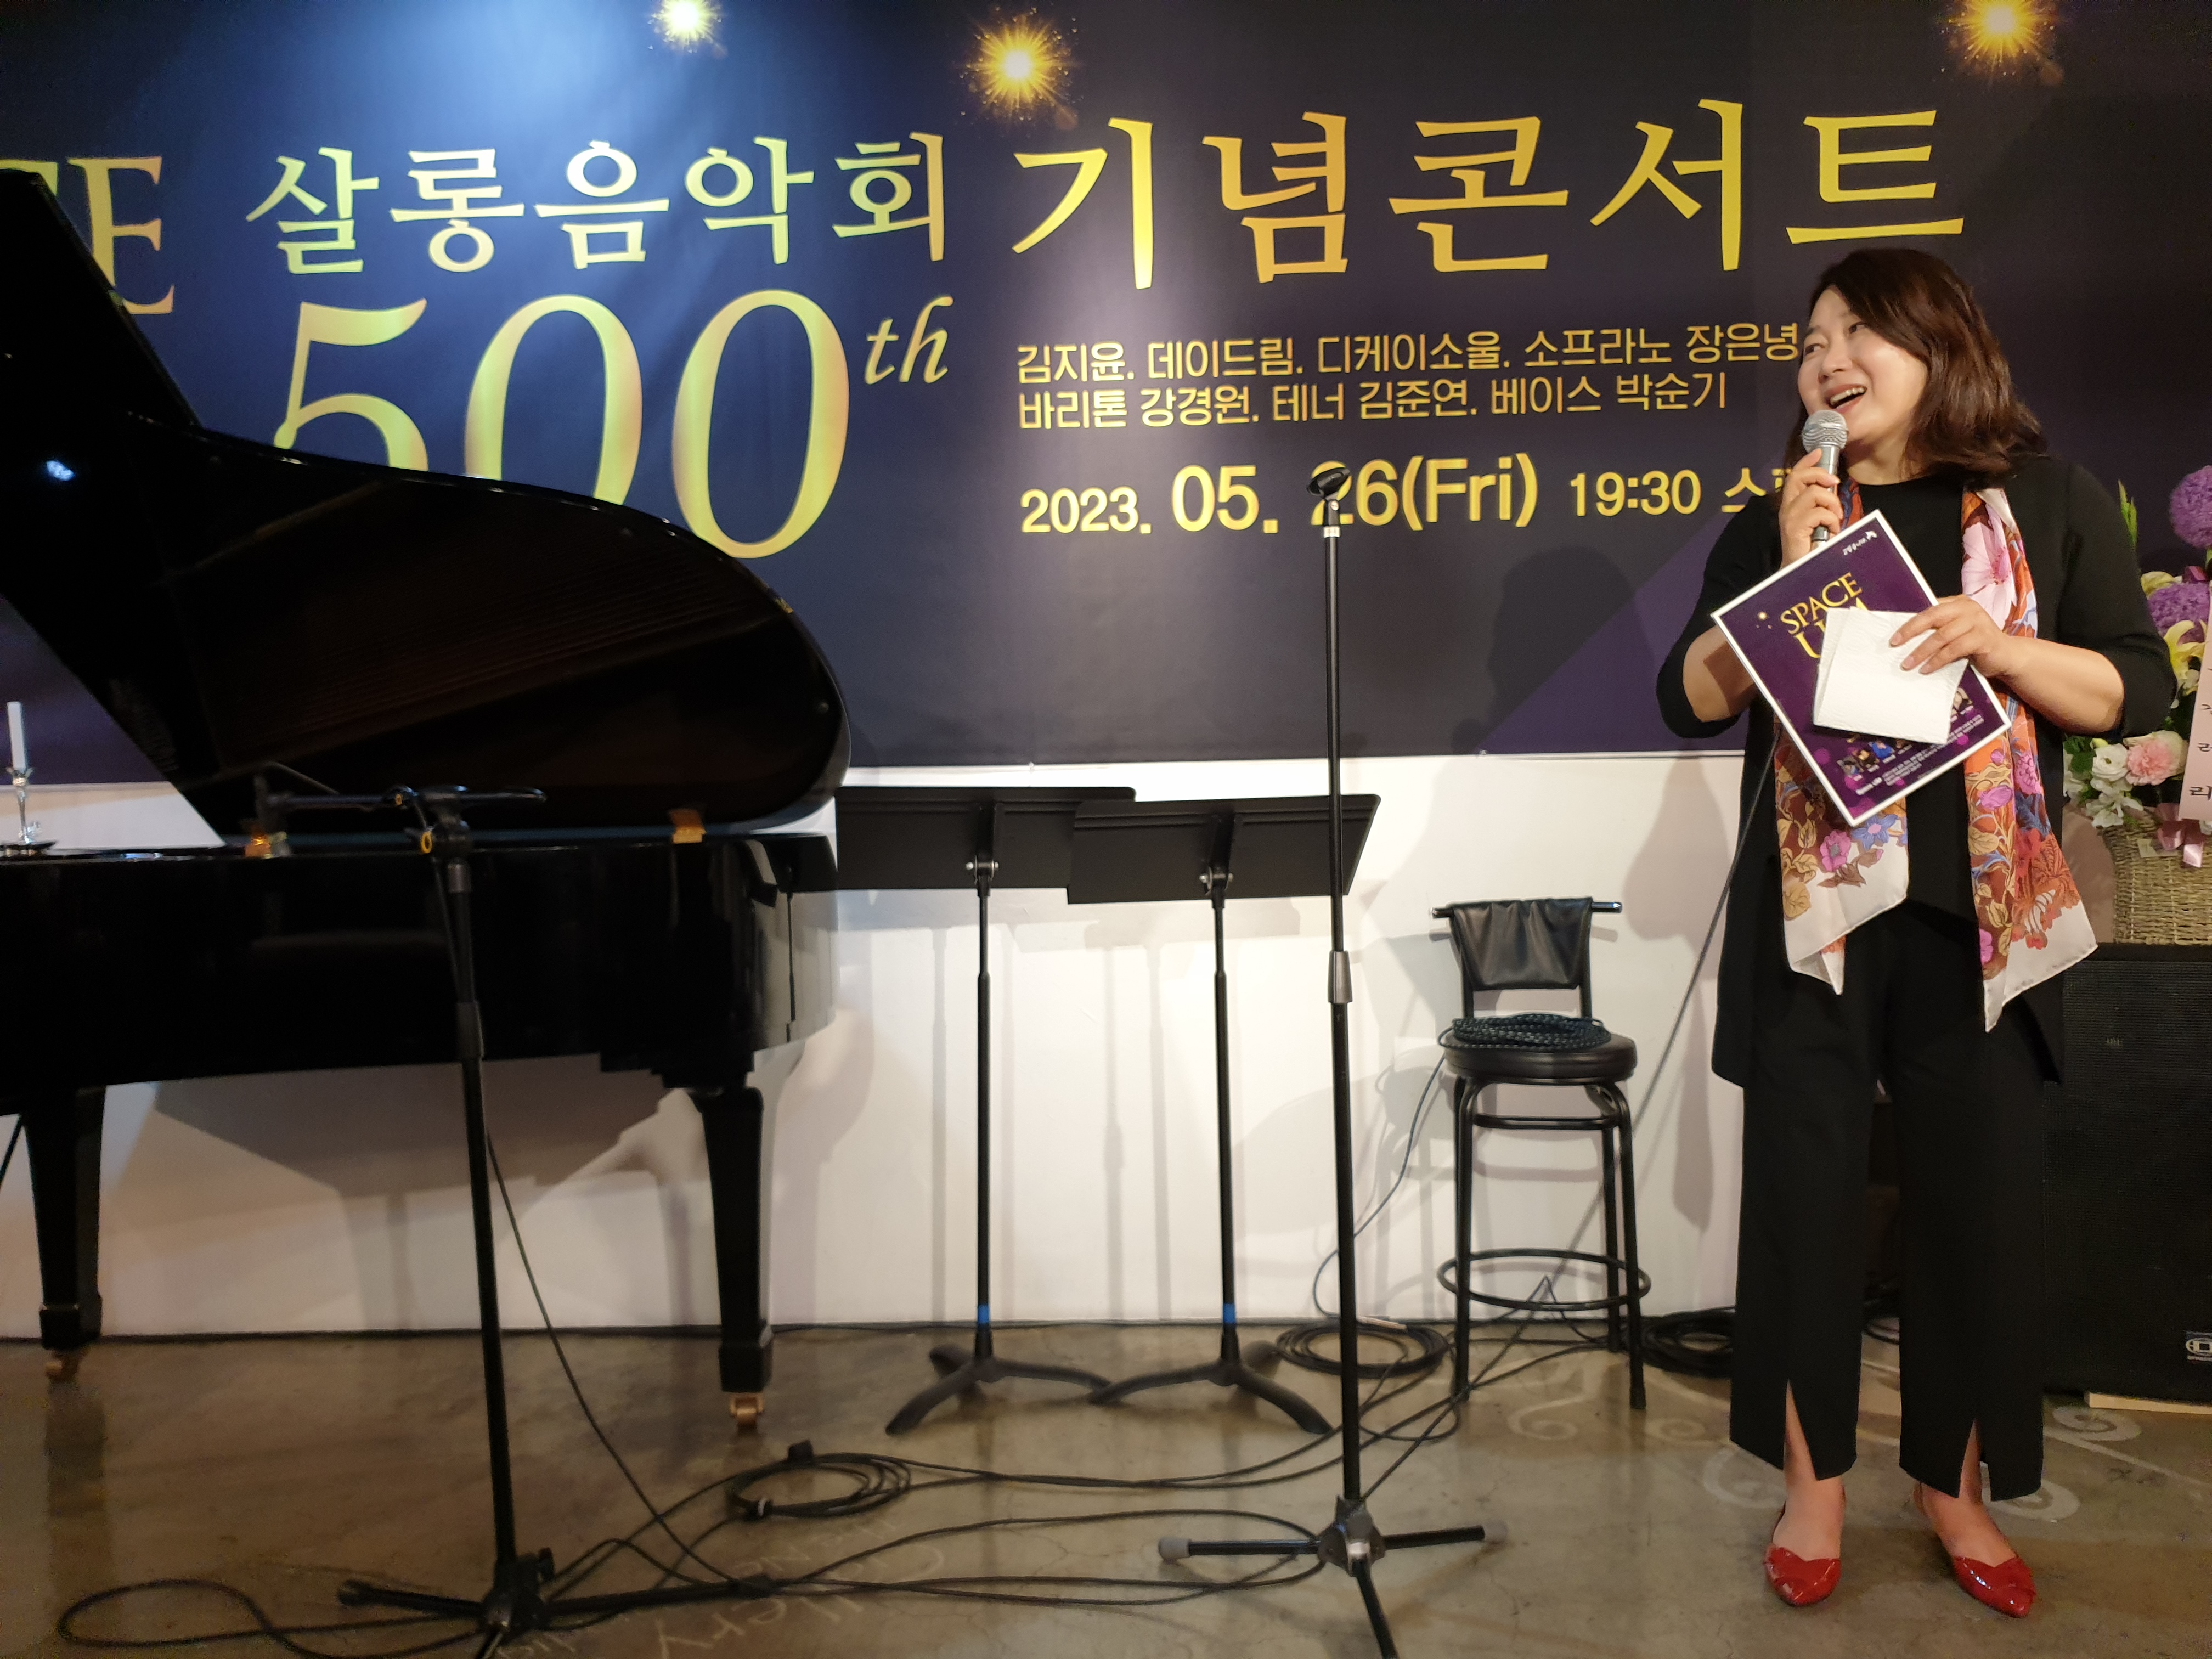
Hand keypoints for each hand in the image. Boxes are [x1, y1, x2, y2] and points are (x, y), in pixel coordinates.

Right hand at [1778, 449, 1840, 564]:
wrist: (1801, 572)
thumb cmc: (1812, 549)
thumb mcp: (1818, 521)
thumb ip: (1821, 505)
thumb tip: (1833, 488)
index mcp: (1792, 506)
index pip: (1794, 475)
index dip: (1806, 461)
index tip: (1819, 452)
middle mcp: (1787, 509)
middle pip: (1798, 477)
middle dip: (1819, 474)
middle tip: (1834, 483)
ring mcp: (1789, 519)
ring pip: (1813, 493)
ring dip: (1831, 503)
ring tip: (1836, 518)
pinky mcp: (1794, 529)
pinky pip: (1818, 512)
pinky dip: (1831, 520)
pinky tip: (1833, 531)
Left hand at [1892, 594, 2025, 679]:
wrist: (2006, 655)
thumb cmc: (1975, 644)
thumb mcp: (1955, 633)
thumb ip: (1938, 629)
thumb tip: (1905, 638)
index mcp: (1958, 603)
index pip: (1929, 610)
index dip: (1910, 623)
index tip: (1894, 638)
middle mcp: (1968, 608)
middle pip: (1933, 617)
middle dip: (1911, 631)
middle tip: (1895, 645)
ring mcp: (1977, 621)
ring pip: (1942, 635)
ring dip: (1922, 651)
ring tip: (1908, 664)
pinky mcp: (1983, 638)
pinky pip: (1954, 649)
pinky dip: (1938, 660)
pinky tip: (1927, 669)